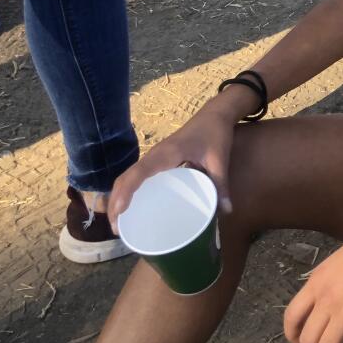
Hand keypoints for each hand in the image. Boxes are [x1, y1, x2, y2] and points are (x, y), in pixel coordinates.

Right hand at [107, 92, 244, 224]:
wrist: (215, 114)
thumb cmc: (215, 133)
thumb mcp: (219, 159)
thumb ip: (221, 185)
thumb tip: (227, 212)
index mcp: (165, 154)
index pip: (138, 173)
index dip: (125, 193)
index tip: (118, 213)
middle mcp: (154, 155)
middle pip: (125, 177)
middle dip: (115, 201)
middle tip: (116, 228)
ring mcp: (154, 156)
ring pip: (128, 176)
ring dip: (118, 196)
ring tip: (119, 222)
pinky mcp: (158, 158)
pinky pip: (137, 174)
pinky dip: (129, 189)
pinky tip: (133, 205)